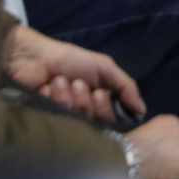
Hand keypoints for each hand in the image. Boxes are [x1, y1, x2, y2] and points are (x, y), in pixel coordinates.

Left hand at [5, 26, 143, 123]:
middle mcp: (85, 110)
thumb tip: (142, 110)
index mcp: (101, 99)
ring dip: (69, 97)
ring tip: (59, 80)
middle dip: (86, 102)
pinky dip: (54, 99)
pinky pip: (56, 118)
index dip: (107, 108)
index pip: (112, 117)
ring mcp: (65, 116)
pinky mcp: (46, 119)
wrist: (35, 58)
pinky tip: (46, 88)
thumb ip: (126, 86)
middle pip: (95, 121)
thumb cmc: (71, 59)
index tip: (99, 93)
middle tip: (78, 84)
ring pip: (76, 119)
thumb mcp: (105, 67)